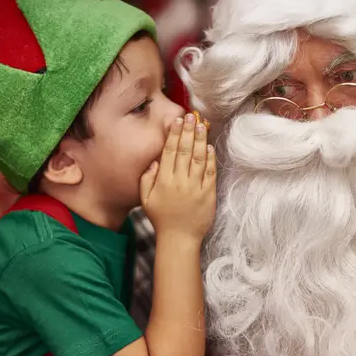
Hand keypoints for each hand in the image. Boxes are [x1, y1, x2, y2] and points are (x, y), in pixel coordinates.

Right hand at [140, 113, 216, 240]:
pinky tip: (209, 146)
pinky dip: (210, 158)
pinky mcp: (208, 194)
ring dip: (200, 140)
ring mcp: (195, 187)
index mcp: (163, 180)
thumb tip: (155, 160)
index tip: (177, 121)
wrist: (179, 239)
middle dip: (188, 131)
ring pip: (199, 158)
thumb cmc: (161, 218)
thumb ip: (146, 178)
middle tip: (191, 116)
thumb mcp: (145, 199)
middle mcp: (180, 181)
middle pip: (185, 150)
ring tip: (202, 125)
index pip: (170, 151)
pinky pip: (210, 172)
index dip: (174, 134)